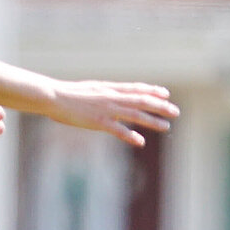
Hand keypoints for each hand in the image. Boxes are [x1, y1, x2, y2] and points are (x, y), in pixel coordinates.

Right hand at [47, 80, 177, 146]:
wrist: (54, 96)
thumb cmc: (68, 94)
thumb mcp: (90, 89)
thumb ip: (104, 94)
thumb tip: (113, 96)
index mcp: (109, 88)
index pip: (136, 88)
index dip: (152, 91)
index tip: (166, 94)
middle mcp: (112, 97)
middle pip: (141, 100)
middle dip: (160, 106)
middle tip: (176, 112)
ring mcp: (106, 109)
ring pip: (135, 114)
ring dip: (152, 121)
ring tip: (166, 126)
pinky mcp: (98, 121)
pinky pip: (117, 129)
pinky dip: (130, 135)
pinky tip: (140, 142)